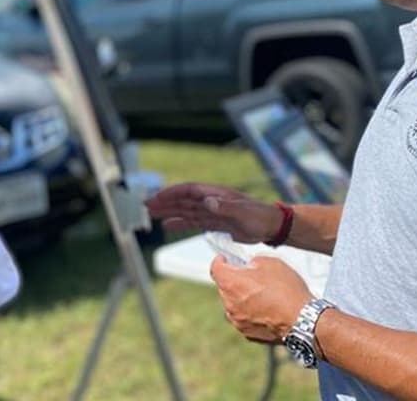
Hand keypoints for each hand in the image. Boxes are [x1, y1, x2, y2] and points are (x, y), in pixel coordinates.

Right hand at [144, 183, 281, 242]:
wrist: (271, 226)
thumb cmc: (259, 216)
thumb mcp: (242, 212)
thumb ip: (223, 207)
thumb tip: (206, 202)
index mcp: (214, 193)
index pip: (187, 190)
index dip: (171, 193)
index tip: (156, 198)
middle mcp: (210, 200)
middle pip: (182, 199)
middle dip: (164, 202)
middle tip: (145, 205)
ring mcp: (211, 211)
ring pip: (185, 210)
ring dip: (168, 212)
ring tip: (150, 214)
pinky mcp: (215, 223)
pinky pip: (192, 222)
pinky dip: (179, 223)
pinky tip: (168, 226)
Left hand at [210, 255, 311, 343]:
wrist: (303, 320)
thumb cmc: (287, 290)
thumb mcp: (271, 263)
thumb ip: (254, 262)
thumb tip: (250, 267)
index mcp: (231, 283)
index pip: (215, 269)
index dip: (219, 261)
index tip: (223, 259)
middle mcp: (229, 304)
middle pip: (224, 287)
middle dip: (234, 280)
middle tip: (250, 276)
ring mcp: (237, 321)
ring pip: (233, 305)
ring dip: (241, 298)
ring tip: (261, 295)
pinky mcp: (248, 334)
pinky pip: (243, 319)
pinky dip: (250, 313)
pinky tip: (266, 309)